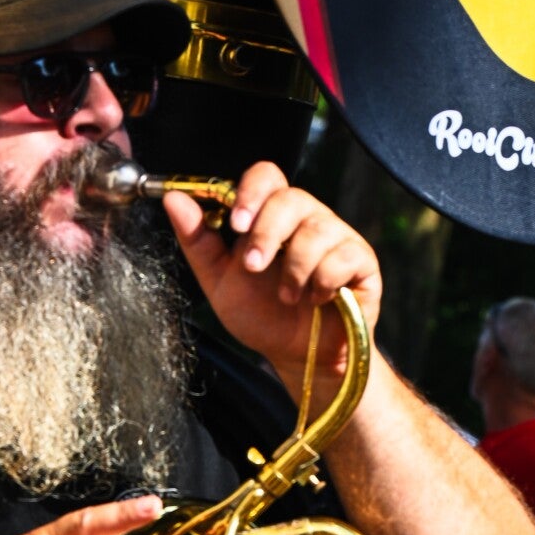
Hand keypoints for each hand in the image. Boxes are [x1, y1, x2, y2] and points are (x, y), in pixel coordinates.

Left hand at [162, 164, 381, 400]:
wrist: (299, 358)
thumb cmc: (263, 317)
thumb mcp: (220, 282)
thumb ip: (198, 241)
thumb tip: (173, 198)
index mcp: (272, 216)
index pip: (266, 176)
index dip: (251, 192)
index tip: (235, 224)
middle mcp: (306, 218)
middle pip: (291, 198)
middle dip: (266, 235)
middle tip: (254, 268)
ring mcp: (337, 236)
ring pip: (316, 230)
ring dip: (293, 269)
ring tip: (288, 297)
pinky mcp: (362, 261)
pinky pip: (342, 257)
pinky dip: (323, 283)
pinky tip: (317, 300)